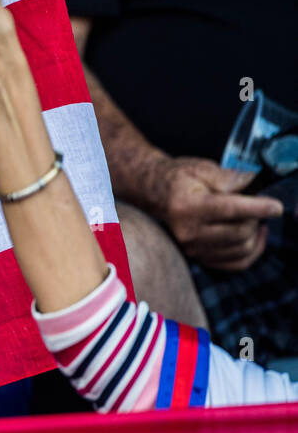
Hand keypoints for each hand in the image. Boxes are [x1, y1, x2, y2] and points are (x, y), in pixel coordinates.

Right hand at [147, 157, 282, 270]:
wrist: (155, 193)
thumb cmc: (179, 178)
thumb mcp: (201, 168)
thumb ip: (229, 177)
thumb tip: (255, 182)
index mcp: (186, 206)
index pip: (230, 210)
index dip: (258, 208)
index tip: (277, 206)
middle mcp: (187, 231)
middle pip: (240, 233)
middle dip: (257, 219)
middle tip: (260, 206)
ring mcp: (192, 247)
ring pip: (242, 250)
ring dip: (256, 234)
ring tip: (254, 219)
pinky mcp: (199, 257)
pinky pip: (237, 263)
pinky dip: (252, 251)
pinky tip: (254, 236)